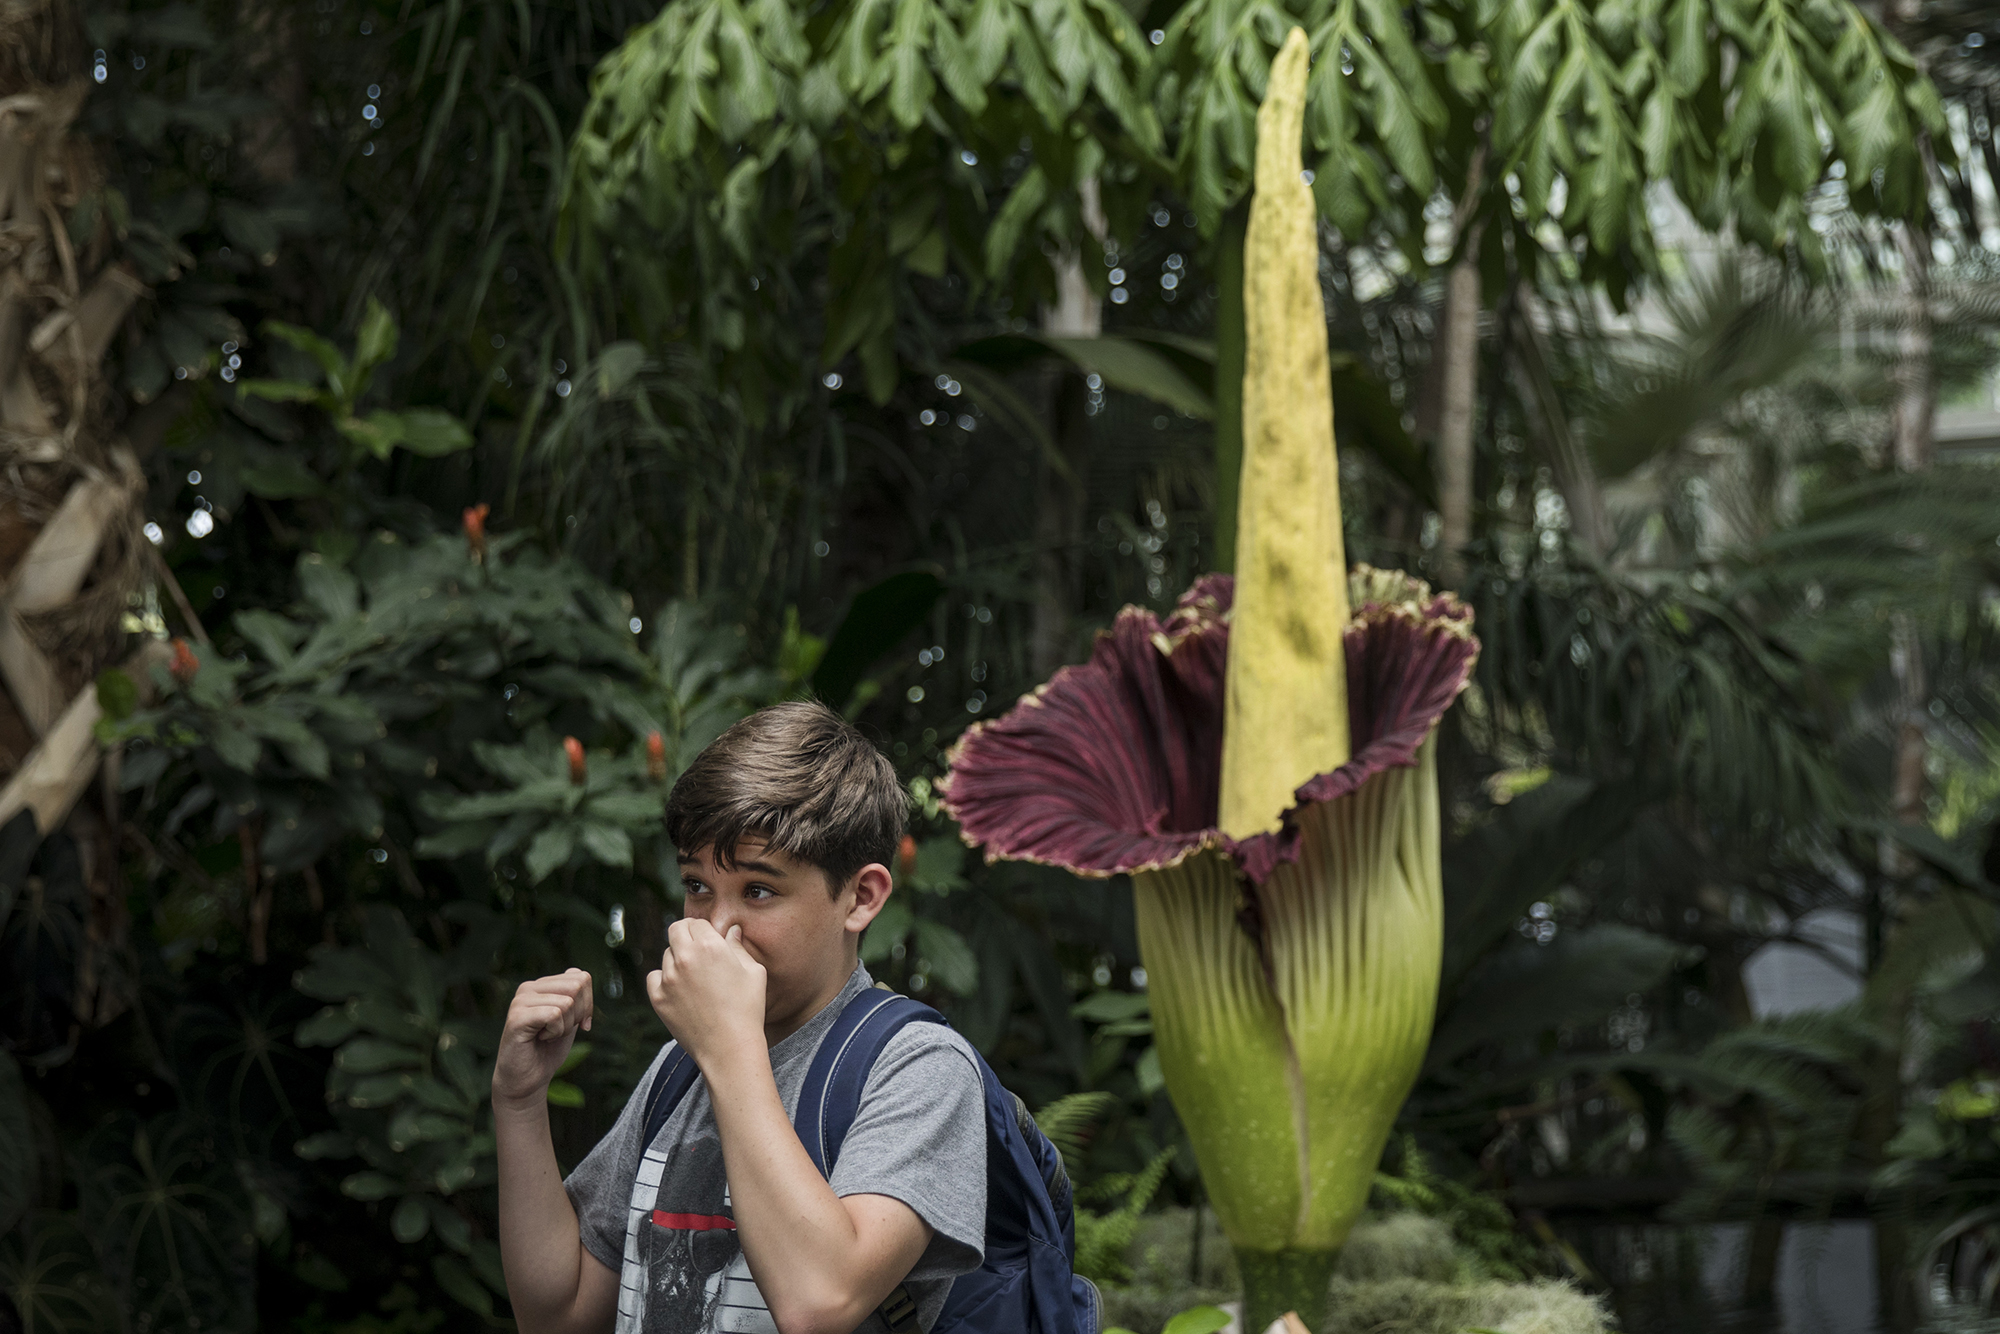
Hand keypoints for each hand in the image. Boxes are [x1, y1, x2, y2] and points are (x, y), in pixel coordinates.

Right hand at [493, 968, 592, 1109]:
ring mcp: (520, 1001)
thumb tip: (581, 975)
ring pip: (567, 1003)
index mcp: (541, 985)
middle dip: (578, 1014)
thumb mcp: (570, 1019)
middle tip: (559, 1031)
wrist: (526, 1079)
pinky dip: (555, 1032)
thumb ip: (576, 997)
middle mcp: (528, 987)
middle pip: (577, 986)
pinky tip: (539, 1039)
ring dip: (564, 1027)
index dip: (588, 1004)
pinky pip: (554, 1015)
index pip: (581, 977)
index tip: (579, 1024)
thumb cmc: (548, 1050)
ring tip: (546, 1036)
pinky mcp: (517, 1017)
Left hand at [647, 920, 766, 1067]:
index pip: (697, 923)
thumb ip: (738, 947)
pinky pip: (654, 977)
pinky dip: (664, 980)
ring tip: (695, 979)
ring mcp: (669, 978)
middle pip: (676, 930)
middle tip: (696, 950)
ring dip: (677, 960)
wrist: (729, 1047)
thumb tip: (731, 931)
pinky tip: (680, 990)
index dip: (704, 930)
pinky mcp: (658, 998)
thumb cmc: (748, 1009)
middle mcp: (685, 957)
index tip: (709, 941)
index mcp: (710, 945)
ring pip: (667, 955)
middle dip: (686, 935)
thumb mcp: (754, 972)